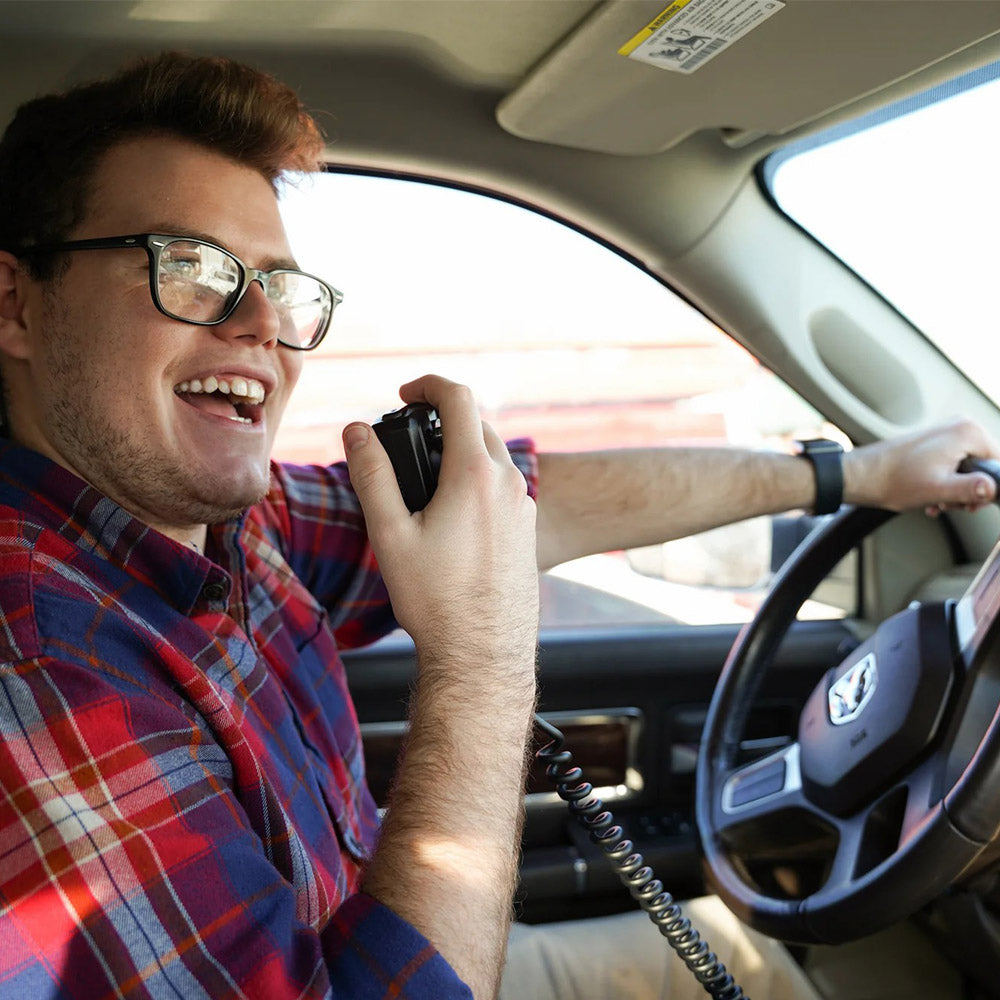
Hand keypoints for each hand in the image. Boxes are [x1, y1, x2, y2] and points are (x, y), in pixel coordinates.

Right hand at [343, 374, 538, 672]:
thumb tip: (355, 431)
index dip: (427, 384)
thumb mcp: (390, 533)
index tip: (404, 395)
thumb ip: (372, 475)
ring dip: (460, 453)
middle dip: (441, 422)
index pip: (459, 397)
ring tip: (425, 483)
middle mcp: (508, 482)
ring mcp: (523, 506)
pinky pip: (502, 487)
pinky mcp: (526, 529)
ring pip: (492, 457)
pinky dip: (476, 481)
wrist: (482, 652)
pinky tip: (451, 517)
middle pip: (477, 425)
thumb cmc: (435, 598)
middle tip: (407, 442)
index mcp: (475, 474)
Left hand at [843, 417, 999, 513]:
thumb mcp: (939, 490)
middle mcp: (960, 426)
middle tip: (951, 505)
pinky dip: (945, 484)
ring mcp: (946, 433)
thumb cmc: (893, 480)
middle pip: (984, 467)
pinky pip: (953, 466)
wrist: (861, 476)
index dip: (989, 489)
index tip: (972, 504)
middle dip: (969, 491)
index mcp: (968, 432)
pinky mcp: (935, 442)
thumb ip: (971, 489)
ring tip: (937, 502)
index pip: (998, 464)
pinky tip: (931, 499)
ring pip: (968, 469)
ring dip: (956, 491)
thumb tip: (993, 489)